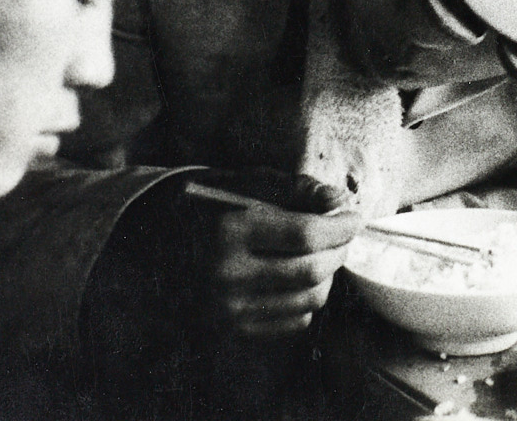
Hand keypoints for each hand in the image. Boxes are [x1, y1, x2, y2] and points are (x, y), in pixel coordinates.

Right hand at [189, 170, 360, 339]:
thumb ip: (298, 189)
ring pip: (309, 299)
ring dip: (329, 275)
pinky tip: (300, 280)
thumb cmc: (218, 208)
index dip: (341, 226)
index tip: (354, 218)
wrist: (161, 247)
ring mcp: (229, 309)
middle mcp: (226, 275)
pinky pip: (296, 322)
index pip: (305, 234)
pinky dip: (310, 300)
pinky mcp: (235, 331)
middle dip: (340, 250)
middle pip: (311, 270)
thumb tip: (339, 200)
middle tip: (344, 236)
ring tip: (324, 256)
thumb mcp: (251, 184)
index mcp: (228, 232)